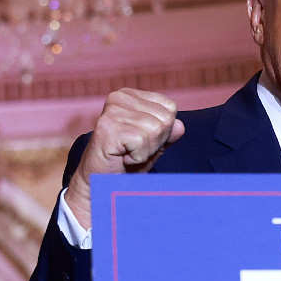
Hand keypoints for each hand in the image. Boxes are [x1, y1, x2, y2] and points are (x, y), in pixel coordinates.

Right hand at [65, 89, 184, 228]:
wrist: (99, 184)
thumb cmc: (124, 164)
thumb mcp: (152, 146)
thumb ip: (168, 134)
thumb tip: (180, 125)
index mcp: (130, 95)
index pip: (170, 108)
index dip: (163, 132)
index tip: (141, 141)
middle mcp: (119, 98)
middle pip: (165, 119)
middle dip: (155, 142)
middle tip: (133, 150)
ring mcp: (112, 111)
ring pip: (156, 130)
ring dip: (145, 151)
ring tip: (127, 154)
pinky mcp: (108, 127)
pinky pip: (142, 141)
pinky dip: (137, 157)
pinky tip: (122, 158)